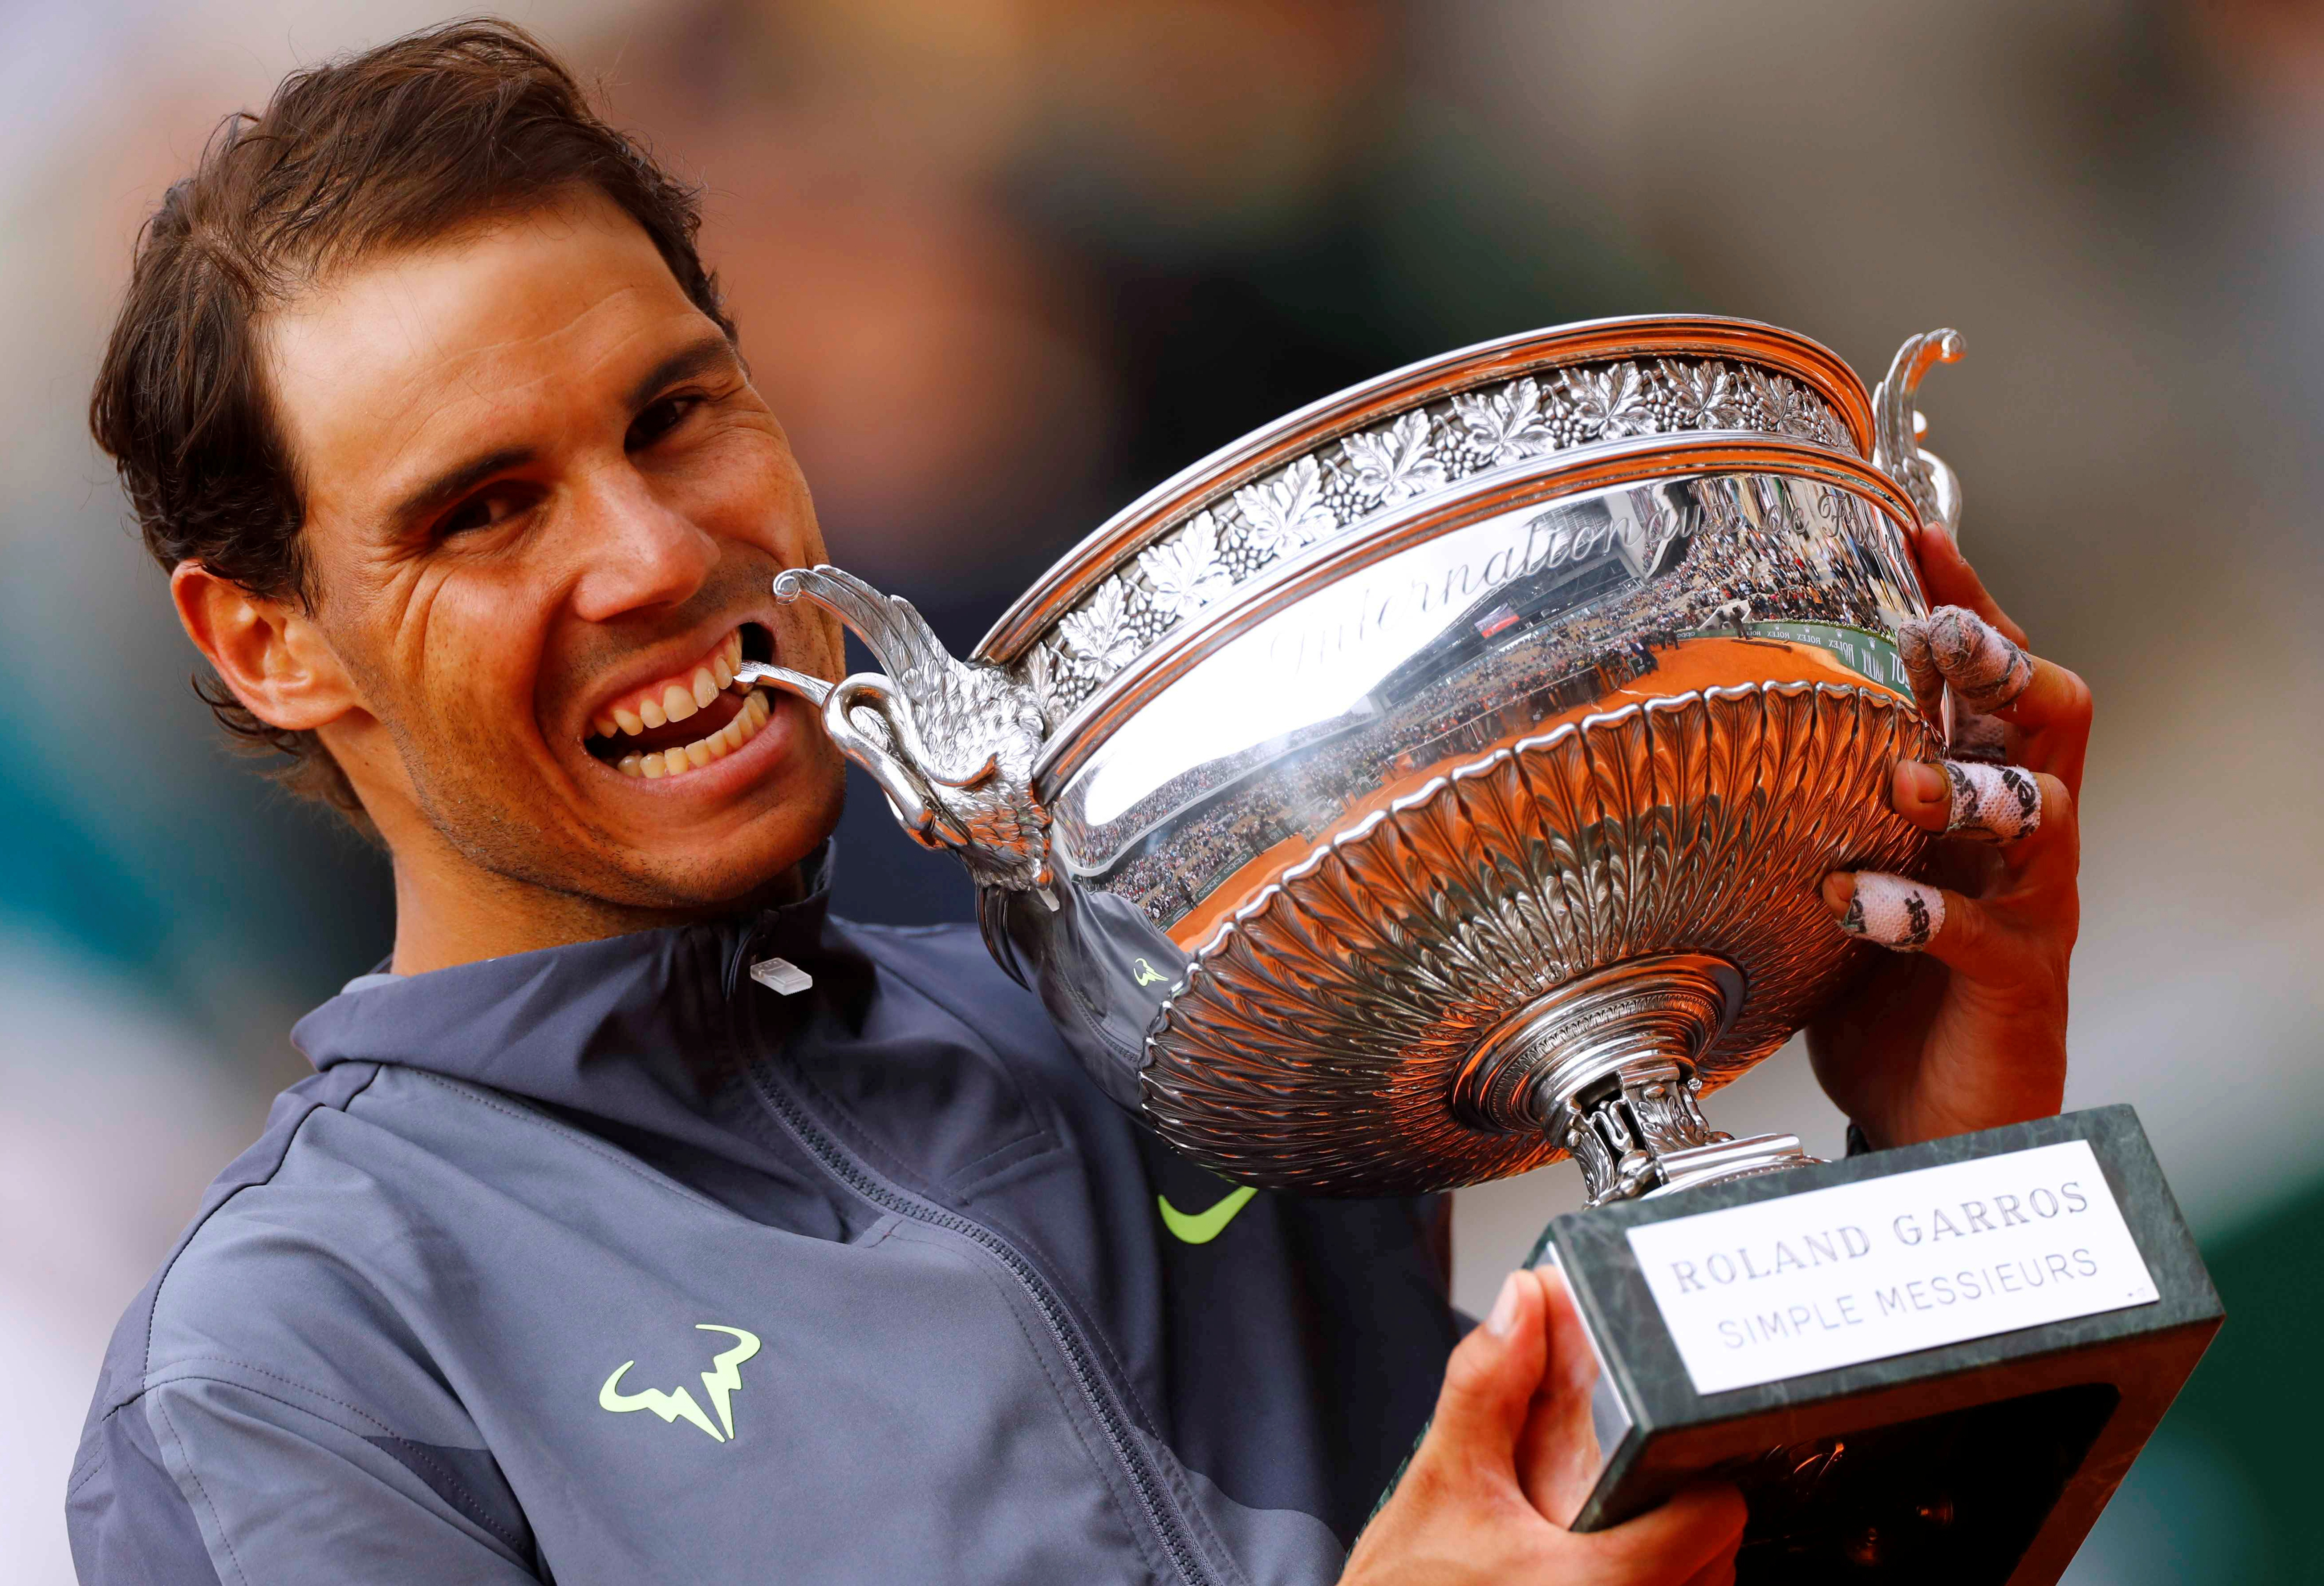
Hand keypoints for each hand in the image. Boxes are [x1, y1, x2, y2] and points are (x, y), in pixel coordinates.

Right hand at [1343, 1269, 1743, 1584]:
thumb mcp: (1441, 1481)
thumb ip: (1488, 1386)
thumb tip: (1524, 1302)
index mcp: (1601, 1582)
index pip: (1716, 1515)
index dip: (1690, 1471)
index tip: (1654, 1453)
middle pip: (1716, 1554)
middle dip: (1672, 1512)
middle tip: (1616, 1492)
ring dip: (1665, 1559)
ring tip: (1598, 1535)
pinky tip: (1589, 1572)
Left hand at [1807, 523, 2091, 1147]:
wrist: (1926, 1117)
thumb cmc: (1880, 985)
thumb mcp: (1842, 867)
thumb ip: (1811, 798)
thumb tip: (1704, 713)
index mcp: (1975, 798)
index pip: (1989, 680)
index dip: (1966, 603)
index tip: (1913, 533)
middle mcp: (2020, 841)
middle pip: (2051, 721)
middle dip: (2001, 667)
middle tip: (1941, 637)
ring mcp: (2029, 911)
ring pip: (2044, 815)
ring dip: (1971, 786)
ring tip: (1901, 776)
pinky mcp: (2016, 985)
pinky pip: (1981, 935)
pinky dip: (1917, 911)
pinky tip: (1854, 900)